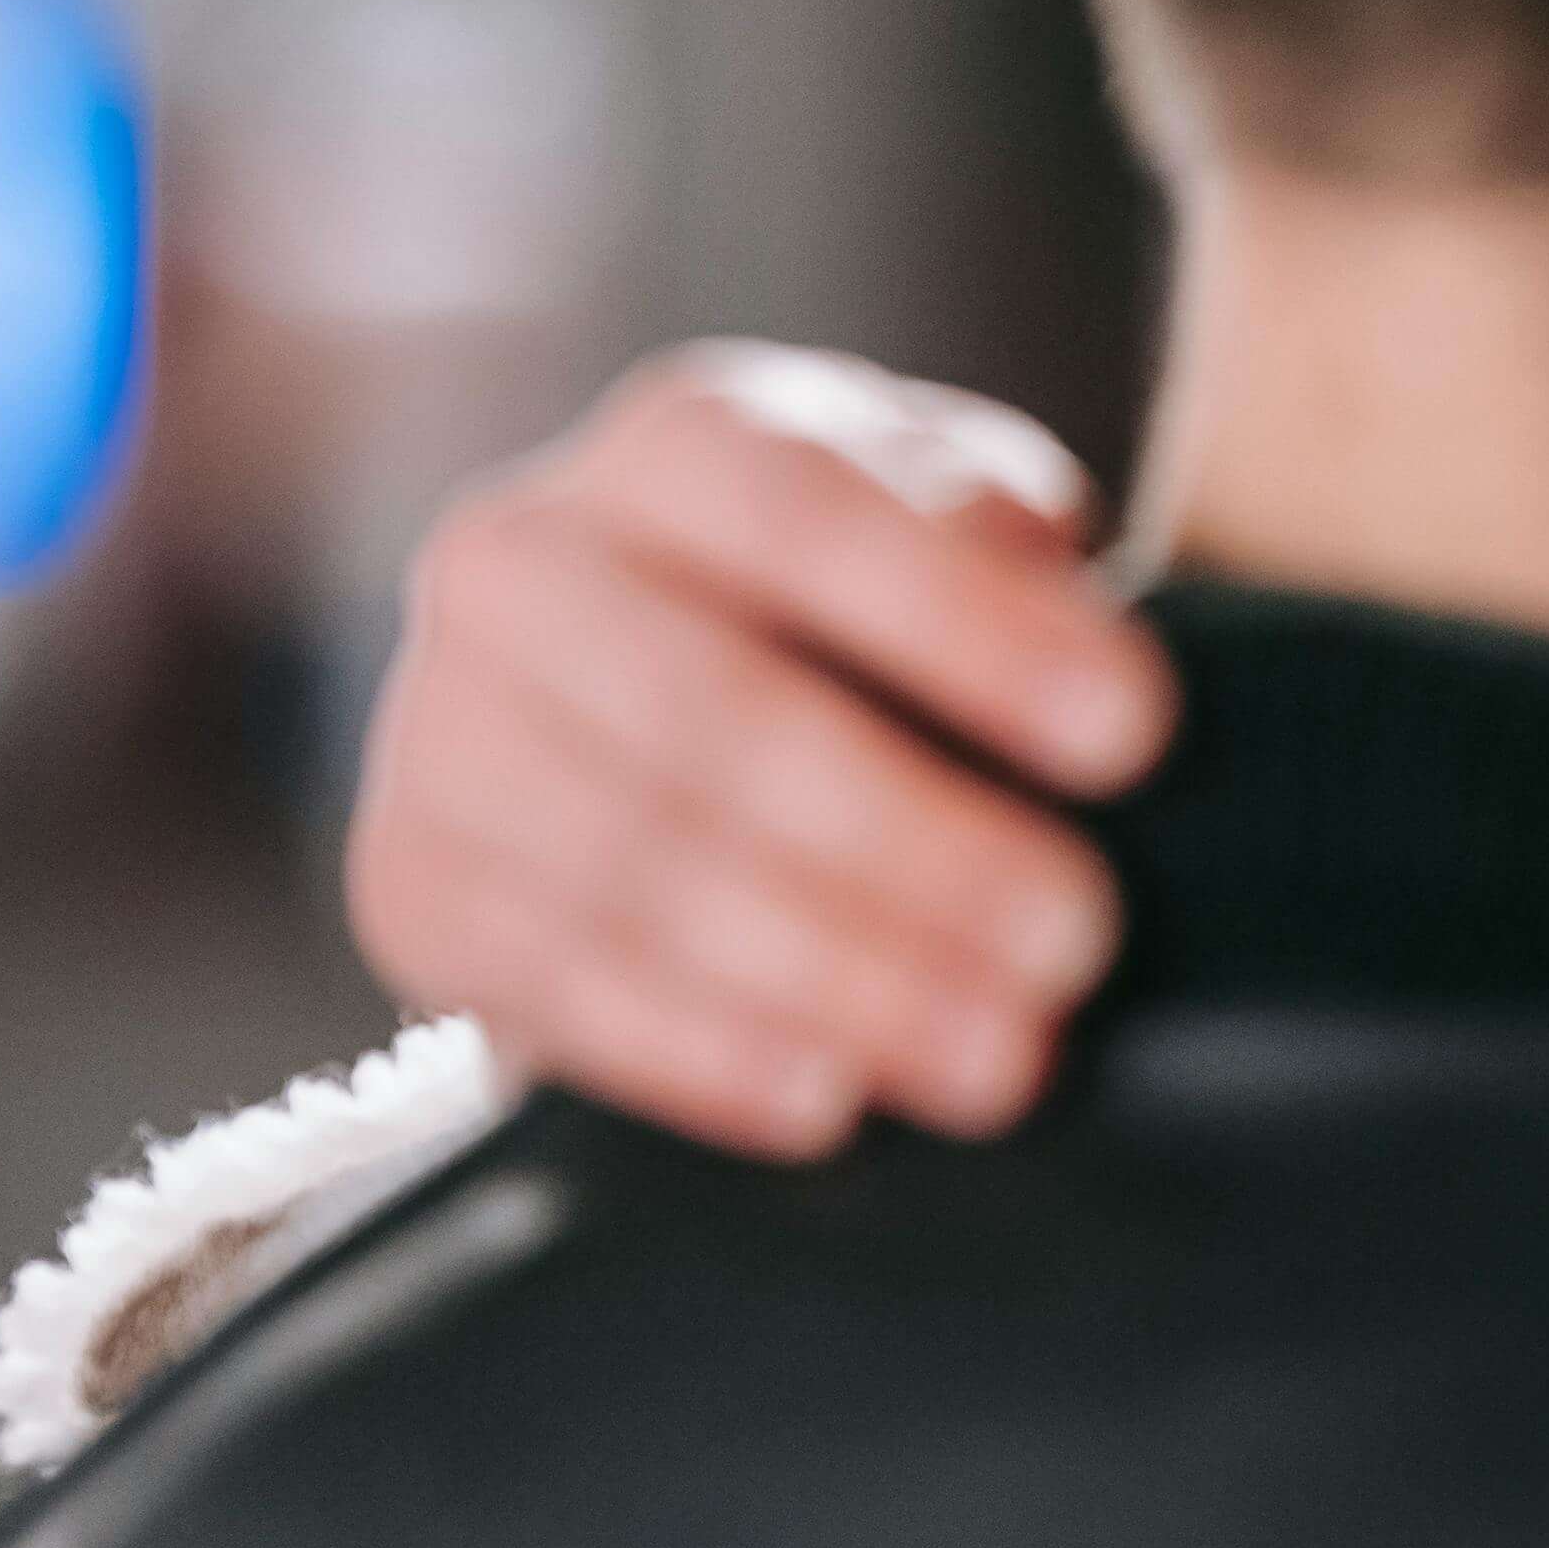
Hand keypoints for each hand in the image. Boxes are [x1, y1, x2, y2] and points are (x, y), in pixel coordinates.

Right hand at [350, 344, 1176, 1156]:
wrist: (660, 704)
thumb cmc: (873, 617)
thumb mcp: (958, 541)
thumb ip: (1011, 561)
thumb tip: (1089, 650)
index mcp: (679, 445)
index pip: (806, 514)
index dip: (968, 627)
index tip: (1138, 735)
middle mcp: (519, 561)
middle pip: (710, 710)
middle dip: (910, 842)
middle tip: (1080, 943)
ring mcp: (439, 727)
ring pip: (634, 864)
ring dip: (831, 975)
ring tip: (1003, 1059)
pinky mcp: (410, 886)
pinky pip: (550, 984)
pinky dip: (697, 1053)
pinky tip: (830, 1102)